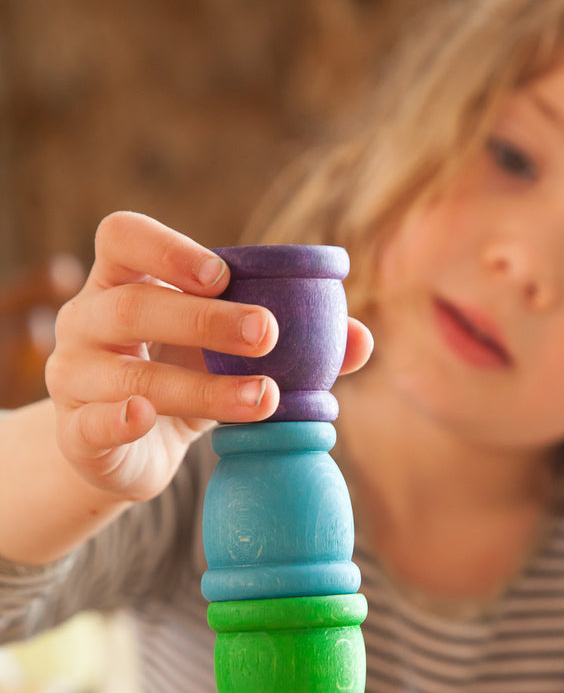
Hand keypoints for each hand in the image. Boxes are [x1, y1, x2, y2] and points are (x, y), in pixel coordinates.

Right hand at [47, 211, 372, 503]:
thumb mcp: (227, 356)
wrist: (127, 455)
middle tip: (269, 334)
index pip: (122, 237)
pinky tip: (148, 418)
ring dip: (203, 388)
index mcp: (120, 282)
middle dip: (206, 320)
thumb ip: (290, 342)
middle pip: (133, 306)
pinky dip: (119, 420)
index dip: (168, 248)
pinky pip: (91, 425)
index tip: (224, 274)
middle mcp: (87, 322)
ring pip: (132, 377)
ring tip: (265, 399)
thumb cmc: (180, 383)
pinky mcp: (76, 435)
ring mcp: (74, 379)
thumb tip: (361, 338)